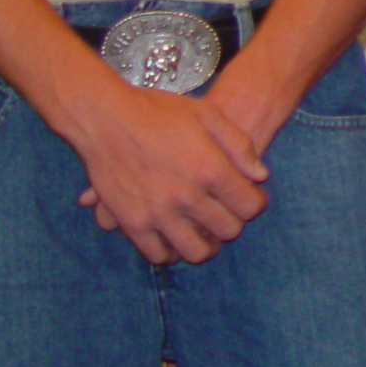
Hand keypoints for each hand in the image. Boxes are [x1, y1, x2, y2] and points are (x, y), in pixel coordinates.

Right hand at [65, 80, 270, 264]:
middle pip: (227, 231)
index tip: (250, 198)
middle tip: (227, 213)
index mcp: (209, 169)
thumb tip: (261, 176)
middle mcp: (186, 196)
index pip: (249, 207)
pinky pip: (157, 254)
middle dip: (234, 223)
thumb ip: (239, 145)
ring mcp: (157, 213)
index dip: (255, 204)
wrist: (105, 118)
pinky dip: (170, 252)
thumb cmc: (158, 112)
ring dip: (206, 245)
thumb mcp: (207, 115)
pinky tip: (174, 238)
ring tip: (204, 232)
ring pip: (195, 252)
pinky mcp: (131, 222)